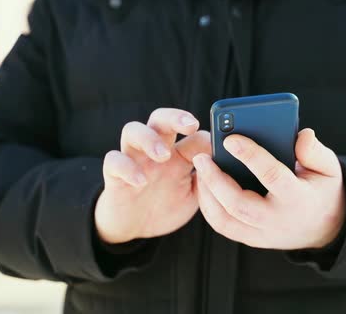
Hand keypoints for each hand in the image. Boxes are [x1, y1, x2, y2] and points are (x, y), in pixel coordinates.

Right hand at [95, 108, 210, 243]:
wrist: (135, 227)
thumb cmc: (167, 205)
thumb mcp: (195, 196)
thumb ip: (209, 181)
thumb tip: (232, 166)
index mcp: (178, 154)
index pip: (193, 135)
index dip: (207, 137)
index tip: (221, 145)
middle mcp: (155, 150)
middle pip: (161, 119)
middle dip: (175, 117)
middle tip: (191, 124)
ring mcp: (133, 160)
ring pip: (132, 130)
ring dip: (149, 138)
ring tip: (163, 154)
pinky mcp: (114, 175)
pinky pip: (113, 161)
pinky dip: (126, 167)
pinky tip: (140, 181)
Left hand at [193, 128, 345, 249]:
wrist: (324, 228)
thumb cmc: (321, 191)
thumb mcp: (329, 169)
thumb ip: (315, 151)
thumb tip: (302, 135)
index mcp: (298, 199)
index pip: (272, 176)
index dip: (251, 156)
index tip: (231, 139)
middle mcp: (277, 220)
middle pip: (239, 204)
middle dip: (216, 179)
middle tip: (201, 155)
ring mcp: (262, 233)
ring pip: (225, 219)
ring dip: (207, 193)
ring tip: (199, 167)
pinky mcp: (251, 239)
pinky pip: (223, 225)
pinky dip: (208, 206)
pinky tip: (204, 184)